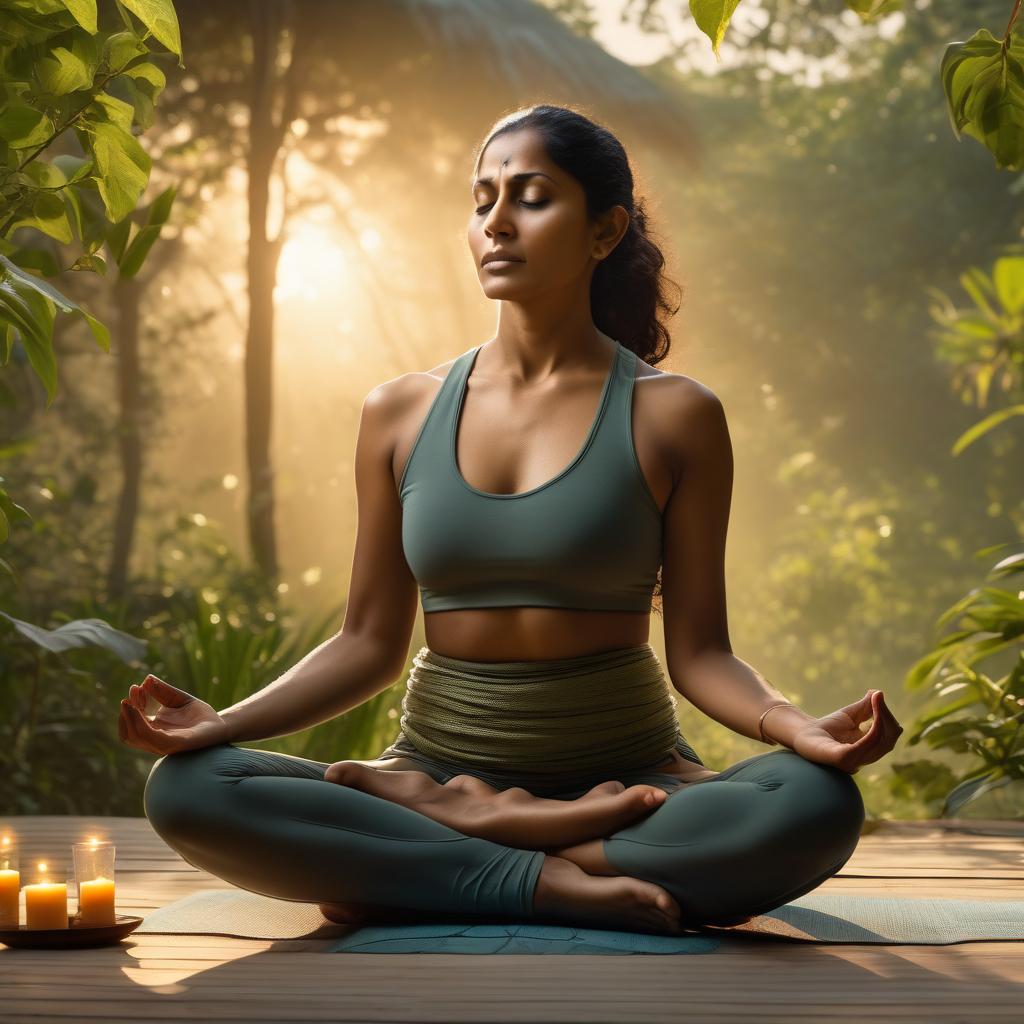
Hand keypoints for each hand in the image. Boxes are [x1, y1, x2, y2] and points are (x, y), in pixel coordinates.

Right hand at [118, 675, 230, 755]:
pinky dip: (142, 725)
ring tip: (129, 702)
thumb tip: (147, 679)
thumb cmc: (199, 714)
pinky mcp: (176, 744)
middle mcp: (155, 739)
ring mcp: (164, 744)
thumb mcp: (178, 698)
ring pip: (136, 737)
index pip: (132, 722)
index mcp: (153, 730)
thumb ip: (163, 691)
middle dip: (125, 714)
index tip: (136, 687)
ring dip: (130, 719)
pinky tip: (141, 711)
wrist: (221, 724)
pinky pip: (153, 738)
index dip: (130, 706)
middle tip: (129, 697)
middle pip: (128, 733)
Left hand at [789, 689, 903, 774]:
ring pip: (879, 744)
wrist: (800, 732)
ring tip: (874, 700)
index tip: (878, 696)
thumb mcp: (850, 714)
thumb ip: (865, 707)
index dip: (888, 716)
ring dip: (880, 720)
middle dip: (885, 717)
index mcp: (869, 749)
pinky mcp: (841, 759)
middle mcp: (864, 758)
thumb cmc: (826, 727)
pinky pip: (862, 748)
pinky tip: (871, 716)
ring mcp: (853, 762)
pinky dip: (872, 733)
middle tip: (877, 697)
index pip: (890, 735)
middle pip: (887, 741)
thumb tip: (878, 692)